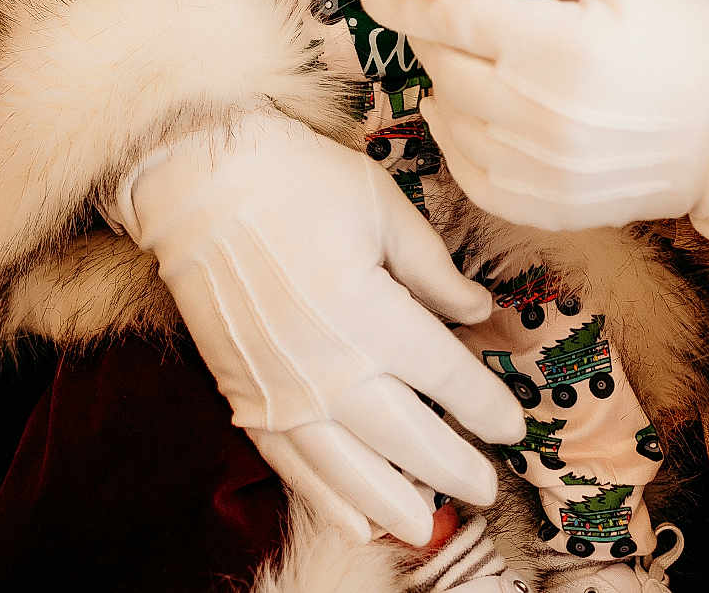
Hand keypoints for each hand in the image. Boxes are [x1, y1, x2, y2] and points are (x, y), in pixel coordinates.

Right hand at [110, 112, 526, 543]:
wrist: (196, 185)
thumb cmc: (295, 182)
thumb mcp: (382, 207)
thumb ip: (434, 270)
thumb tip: (479, 311)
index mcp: (376, 318)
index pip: (450, 380)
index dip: (487, 407)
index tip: (513, 425)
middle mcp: (333, 371)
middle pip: (410, 439)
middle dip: (454, 467)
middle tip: (485, 489)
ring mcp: (285, 393)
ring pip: (351, 471)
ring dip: (393, 503)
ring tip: (425, 525)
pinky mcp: (246, 398)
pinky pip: (292, 465)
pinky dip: (325, 499)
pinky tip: (352, 523)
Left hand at [359, 0, 708, 233]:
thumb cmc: (682, 33)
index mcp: (561, 46)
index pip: (448, 15)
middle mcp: (541, 115)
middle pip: (441, 61)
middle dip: (435, 29)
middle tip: (457, 10)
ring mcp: (540, 170)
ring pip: (448, 113)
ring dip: (450, 78)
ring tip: (492, 58)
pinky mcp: (544, 207)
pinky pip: (466, 169)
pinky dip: (458, 133)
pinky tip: (480, 107)